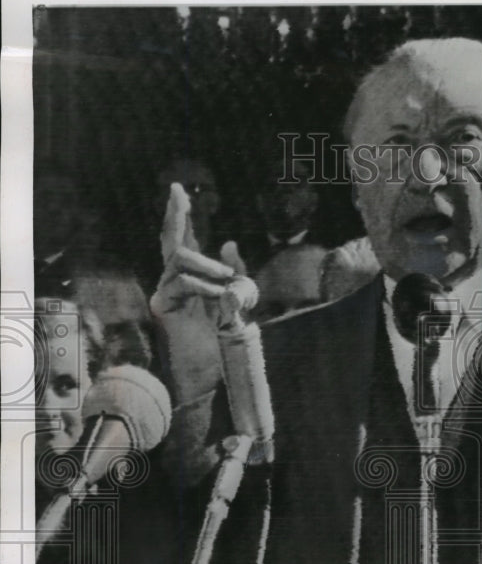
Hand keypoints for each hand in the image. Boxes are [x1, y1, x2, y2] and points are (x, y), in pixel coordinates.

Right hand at [150, 184, 257, 403]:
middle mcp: (172, 281)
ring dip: (209, 267)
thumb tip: (228, 242)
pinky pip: (181, 282)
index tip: (179, 190)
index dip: (180, 215)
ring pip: (180, 260)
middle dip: (180, 222)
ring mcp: (164, 292)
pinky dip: (204, 286)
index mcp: (191, 277)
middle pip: (172, 242)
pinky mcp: (161, 306)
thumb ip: (235, 274)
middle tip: (189, 211)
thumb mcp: (238, 300)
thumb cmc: (223, 339)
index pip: (181, 240)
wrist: (212, 372)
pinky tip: (218, 298)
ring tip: (228, 282)